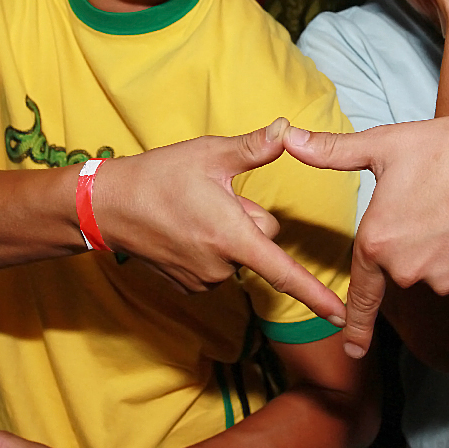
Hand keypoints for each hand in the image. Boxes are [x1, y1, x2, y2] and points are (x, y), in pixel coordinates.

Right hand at [91, 118, 346, 325]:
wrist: (107, 207)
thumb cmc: (159, 176)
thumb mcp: (210, 154)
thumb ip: (255, 147)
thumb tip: (288, 129)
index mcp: (232, 235)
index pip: (284, 272)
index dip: (316, 296)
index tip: (341, 318)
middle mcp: (221, 265)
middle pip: (262, 241)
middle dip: (249, 219)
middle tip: (215, 196)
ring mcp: (204, 279)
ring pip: (239, 253)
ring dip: (229, 233)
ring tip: (194, 212)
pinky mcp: (189, 286)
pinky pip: (219, 265)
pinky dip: (211, 248)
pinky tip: (186, 229)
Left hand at [284, 114, 448, 357]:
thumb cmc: (448, 148)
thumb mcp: (385, 145)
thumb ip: (333, 152)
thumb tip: (288, 138)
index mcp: (376, 242)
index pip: (362, 294)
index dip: (356, 323)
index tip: (353, 348)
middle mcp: (405, 270)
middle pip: (407, 271)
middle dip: (419, 247)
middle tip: (440, 208)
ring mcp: (443, 282)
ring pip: (442, 276)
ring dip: (448, 255)